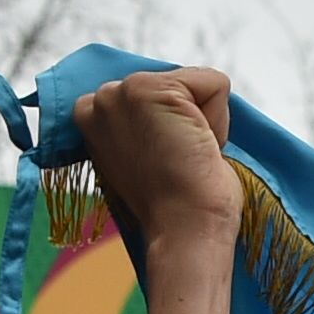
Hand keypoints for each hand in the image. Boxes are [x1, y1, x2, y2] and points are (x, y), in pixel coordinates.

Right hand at [72, 68, 239, 242]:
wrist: (186, 230)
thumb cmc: (177, 205)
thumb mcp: (148, 155)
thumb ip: (146, 125)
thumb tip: (176, 109)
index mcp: (92, 118)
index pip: (154, 97)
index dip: (173, 128)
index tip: (164, 164)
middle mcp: (98, 99)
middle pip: (176, 85)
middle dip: (188, 121)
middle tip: (179, 162)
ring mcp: (120, 91)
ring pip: (195, 84)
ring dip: (205, 121)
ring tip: (187, 155)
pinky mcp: (150, 89)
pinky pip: (214, 83)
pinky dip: (220, 117)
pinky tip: (198, 146)